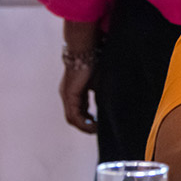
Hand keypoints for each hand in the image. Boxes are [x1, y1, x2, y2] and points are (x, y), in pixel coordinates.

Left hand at [59, 19, 98, 133]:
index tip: (99, 123)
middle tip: (98, 130)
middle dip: (86, 125)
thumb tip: (113, 101)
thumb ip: (102, 91)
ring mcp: (67, 95)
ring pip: (73, 118)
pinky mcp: (69, 95)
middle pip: (74, 117)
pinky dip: (83, 123)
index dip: (88, 119)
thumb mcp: (100, 81)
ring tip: (96, 130)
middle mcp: (68, 94)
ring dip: (84, 126)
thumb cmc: (94, 61)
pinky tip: (93, 125)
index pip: (79, 109)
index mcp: (75, 90)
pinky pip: (74, 115)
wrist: (85, 50)